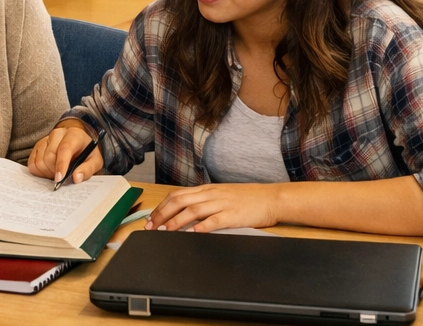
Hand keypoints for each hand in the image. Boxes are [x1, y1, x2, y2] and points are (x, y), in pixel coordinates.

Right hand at [28, 120, 102, 184]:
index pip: (64, 149)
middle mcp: (58, 134)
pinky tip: (48, 171)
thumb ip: (88, 169)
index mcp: (74, 135)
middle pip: (49, 157)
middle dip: (54, 172)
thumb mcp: (95, 161)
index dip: (61, 165)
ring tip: (57, 173)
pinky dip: (39, 171)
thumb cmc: (87, 152)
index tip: (59, 179)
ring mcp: (46, 139)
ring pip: (39, 161)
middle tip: (62, 178)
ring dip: (46, 173)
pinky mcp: (38, 146)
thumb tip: (76, 178)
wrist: (79, 142)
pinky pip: (32, 162)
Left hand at [147, 183, 277, 232]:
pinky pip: (215, 220)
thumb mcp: (222, 195)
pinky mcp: (233, 215)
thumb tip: (184, 213)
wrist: (271, 198)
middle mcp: (211, 194)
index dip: (161, 206)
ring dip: (176, 221)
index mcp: (207, 189)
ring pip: (193, 210)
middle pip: (180, 201)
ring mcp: (222, 204)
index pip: (177, 195)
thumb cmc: (247, 198)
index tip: (151, 218)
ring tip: (165, 231)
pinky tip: (193, 233)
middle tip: (152, 226)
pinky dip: (202, 226)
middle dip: (163, 214)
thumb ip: (204, 201)